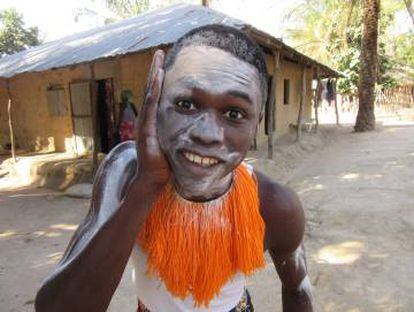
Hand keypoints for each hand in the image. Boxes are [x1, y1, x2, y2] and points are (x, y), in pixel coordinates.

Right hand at [134, 50, 170, 187]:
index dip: (159, 78)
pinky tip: (158, 77)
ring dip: (153, 74)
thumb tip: (188, 124)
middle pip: (150, 89)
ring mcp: (144, 123)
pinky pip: (151, 105)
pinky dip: (154, 90)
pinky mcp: (146, 129)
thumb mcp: (170, 142)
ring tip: (158, 58)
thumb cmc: (164, 163)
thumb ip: (174, 130)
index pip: (155, 94)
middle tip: (159, 52)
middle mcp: (145, 118)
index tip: (164, 63)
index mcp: (151, 120)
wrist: (153, 179)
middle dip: (154, 70)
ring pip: (149, 93)